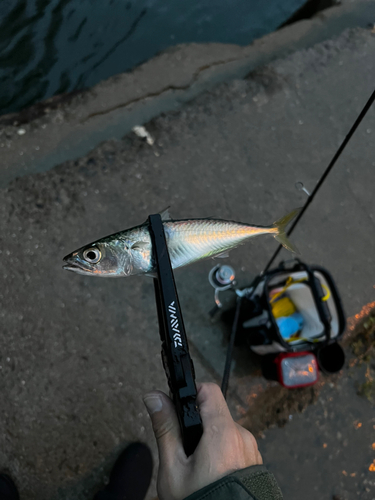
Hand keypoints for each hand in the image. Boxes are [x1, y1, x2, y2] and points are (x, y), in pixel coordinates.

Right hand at [143, 382, 262, 499]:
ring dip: (210, 440)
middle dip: (197, 424)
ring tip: (197, 468)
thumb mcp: (173, 469)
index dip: (191, 393)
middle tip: (184, 450)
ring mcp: (252, 450)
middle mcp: (243, 436)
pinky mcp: (255, 462)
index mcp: (223, 432)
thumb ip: (165, 428)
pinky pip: (235, 446)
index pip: (209, 390)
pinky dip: (222, 453)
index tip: (179, 406)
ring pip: (225, 431)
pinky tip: (212, 474)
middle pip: (215, 412)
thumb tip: (154, 396)